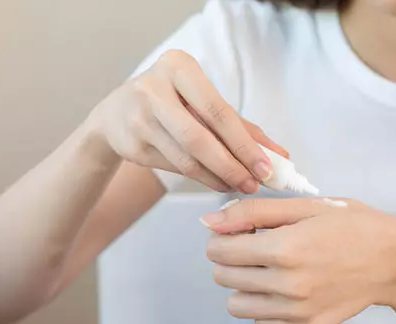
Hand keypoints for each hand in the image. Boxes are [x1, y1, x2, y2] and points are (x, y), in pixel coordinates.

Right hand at [85, 50, 288, 193]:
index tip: (267, 167)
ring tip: (239, 185)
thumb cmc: (171, 102)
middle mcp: (153, 88)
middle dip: (232, 166)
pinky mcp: (131, 145)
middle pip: (201, 138)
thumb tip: (280, 155)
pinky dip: (201, 178)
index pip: (219, 111)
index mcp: (178, 66)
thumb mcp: (202, 101)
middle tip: (254, 184)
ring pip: (187, 159)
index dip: (245, 144)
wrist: (115, 114)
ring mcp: (138, 117)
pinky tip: (217, 182)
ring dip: (218, 177)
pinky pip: (175, 168)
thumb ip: (241, 126)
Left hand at [204, 198, 395, 323]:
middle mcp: (287, 285)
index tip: (241, 233)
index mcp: (284, 249)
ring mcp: (298, 312)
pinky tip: (289, 289)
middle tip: (258, 248)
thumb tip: (209, 222)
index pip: (219, 251)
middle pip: (223, 278)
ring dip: (245, 286)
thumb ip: (253, 211)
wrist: (394, 262)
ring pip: (237, 306)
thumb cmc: (351, 225)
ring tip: (272, 270)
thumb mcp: (305, 207)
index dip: (223, 238)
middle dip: (231, 260)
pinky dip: (267, 307)